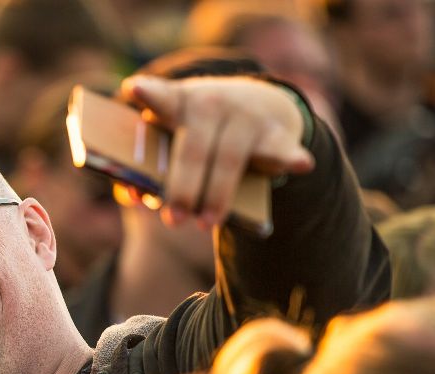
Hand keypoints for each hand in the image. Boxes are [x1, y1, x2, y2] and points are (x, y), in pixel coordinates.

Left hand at [119, 74, 314, 229]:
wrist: (257, 104)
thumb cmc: (200, 131)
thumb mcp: (175, 140)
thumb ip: (147, 167)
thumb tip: (132, 195)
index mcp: (178, 103)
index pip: (161, 97)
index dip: (148, 93)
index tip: (135, 89)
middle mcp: (211, 103)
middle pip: (194, 149)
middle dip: (183, 188)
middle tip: (174, 221)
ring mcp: (244, 115)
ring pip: (229, 159)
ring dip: (217, 195)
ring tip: (206, 224)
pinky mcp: (275, 132)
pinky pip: (281, 148)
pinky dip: (292, 158)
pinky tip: (302, 164)